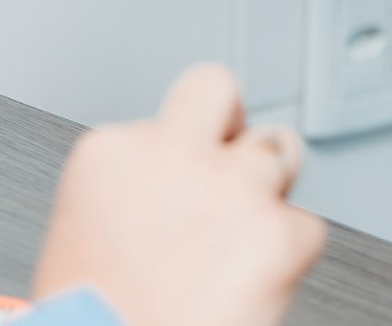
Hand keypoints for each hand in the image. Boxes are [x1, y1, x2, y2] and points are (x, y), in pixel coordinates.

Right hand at [32, 64, 325, 325]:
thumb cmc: (91, 321)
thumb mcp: (84, 235)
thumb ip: (136, 189)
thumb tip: (175, 187)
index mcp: (110, 155)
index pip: (165, 117)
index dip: (180, 152)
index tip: (179, 184)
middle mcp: (172, 156)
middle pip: (219, 89)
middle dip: (232, 121)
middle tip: (234, 163)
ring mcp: (232, 188)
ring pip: (280, 150)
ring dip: (269, 190)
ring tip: (238, 246)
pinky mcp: (280, 231)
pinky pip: (307, 225)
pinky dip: (291, 253)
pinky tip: (253, 285)